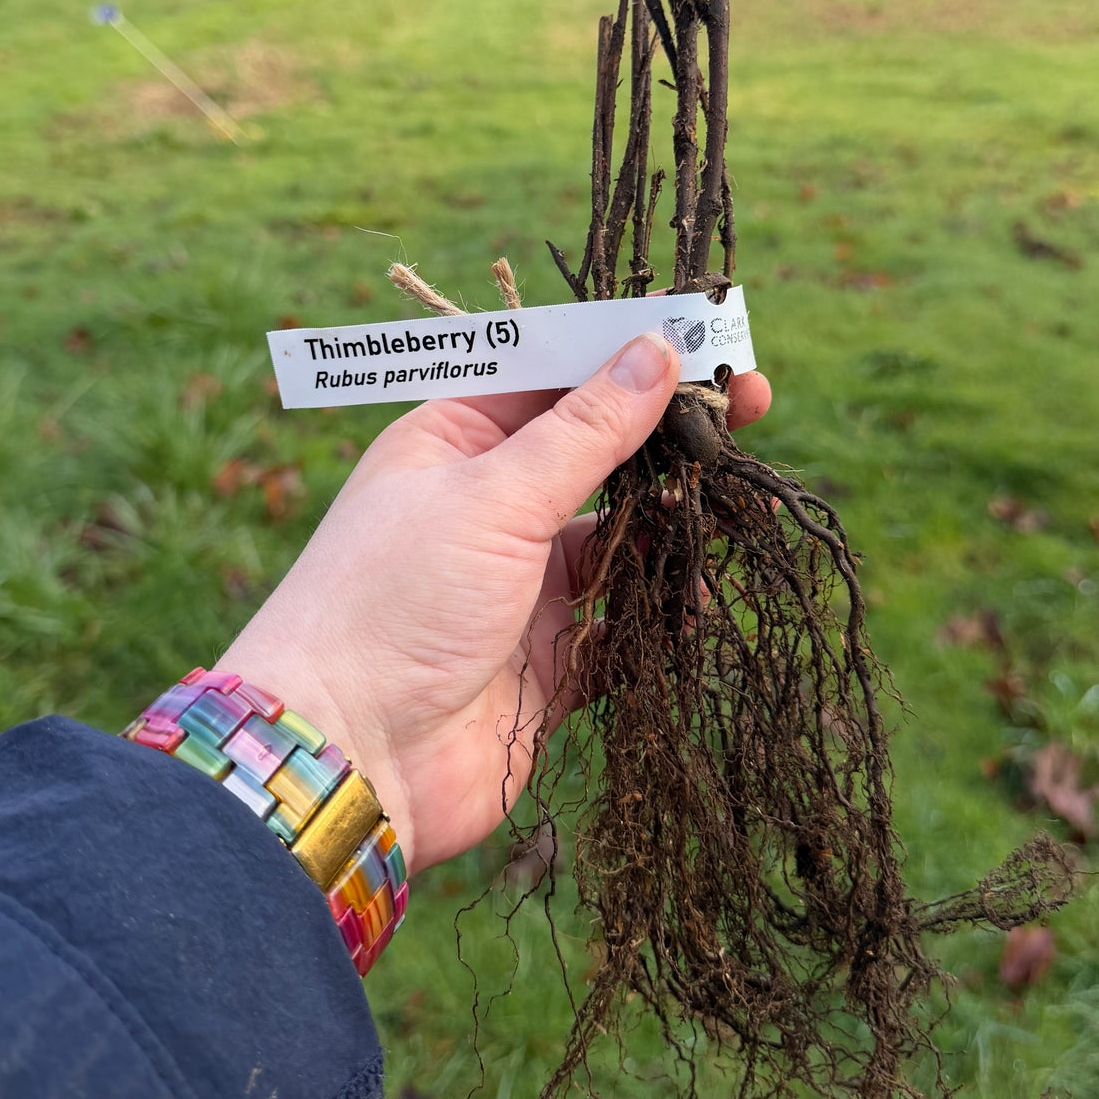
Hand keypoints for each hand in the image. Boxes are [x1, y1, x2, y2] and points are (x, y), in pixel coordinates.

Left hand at [214, 336, 770, 871]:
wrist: (346, 760)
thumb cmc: (394, 603)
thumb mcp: (492, 497)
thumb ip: (585, 431)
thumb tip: (654, 350)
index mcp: (452, 444)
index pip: (552, 378)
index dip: (627, 357)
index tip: (705, 338)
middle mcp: (486, 508)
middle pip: (596, 455)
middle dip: (667, 438)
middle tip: (752, 405)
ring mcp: (517, 588)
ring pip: (617, 540)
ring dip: (670, 528)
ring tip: (725, 514)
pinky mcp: (546, 665)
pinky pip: (622, 627)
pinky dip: (660, 615)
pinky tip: (695, 606)